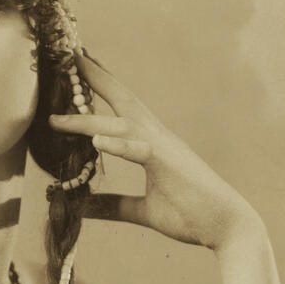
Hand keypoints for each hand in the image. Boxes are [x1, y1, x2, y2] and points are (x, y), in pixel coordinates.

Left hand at [48, 54, 262, 250]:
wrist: (228, 228)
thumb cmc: (191, 216)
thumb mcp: (144, 212)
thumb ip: (114, 206)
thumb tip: (84, 207)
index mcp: (153, 144)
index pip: (123, 110)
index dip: (101, 88)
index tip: (79, 68)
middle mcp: (157, 137)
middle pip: (122, 99)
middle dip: (96, 77)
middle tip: (69, 55)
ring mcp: (164, 148)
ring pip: (121, 125)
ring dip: (87, 121)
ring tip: (56, 119)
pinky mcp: (169, 165)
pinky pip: (140, 150)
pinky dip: (118, 145)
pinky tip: (96, 141)